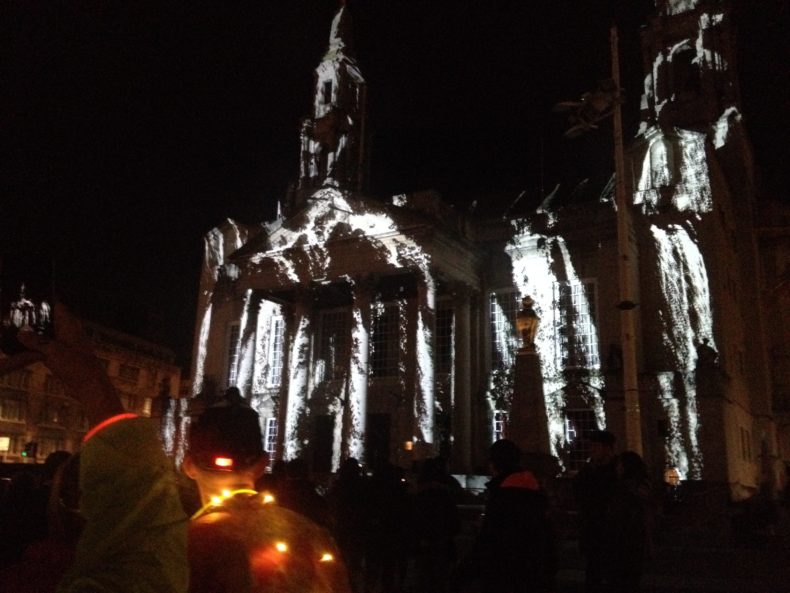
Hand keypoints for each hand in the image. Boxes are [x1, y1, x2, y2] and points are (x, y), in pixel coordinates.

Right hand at [0, 303, 123, 424]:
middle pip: (51, 320)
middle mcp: (68, 332)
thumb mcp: (52, 350)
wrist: (89, 386)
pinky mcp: (62, 358)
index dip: (45, 302)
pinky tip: (23, 347)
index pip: (57, 307)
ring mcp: (65, 345)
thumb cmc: (75, 365)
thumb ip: (36, 341)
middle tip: (16, 315)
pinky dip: (37, 347)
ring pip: (48, 335)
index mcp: (69, 325)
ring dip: (36, 333)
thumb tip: (20, 332)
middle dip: (36, 318)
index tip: (29, 299)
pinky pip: (47, 348)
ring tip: (16, 329)